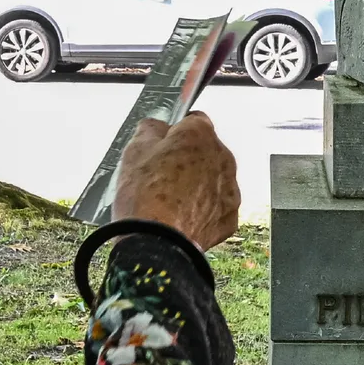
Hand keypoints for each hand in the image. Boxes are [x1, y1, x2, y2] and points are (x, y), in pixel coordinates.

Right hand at [113, 113, 239, 250]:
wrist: (156, 243)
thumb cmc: (144, 196)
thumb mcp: (134, 149)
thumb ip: (150, 129)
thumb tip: (156, 128)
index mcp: (200, 135)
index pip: (194, 120)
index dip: (176, 132)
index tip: (164, 145)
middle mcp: (222, 158)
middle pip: (205, 151)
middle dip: (188, 159)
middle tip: (161, 176)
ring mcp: (229, 190)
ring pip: (213, 179)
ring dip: (197, 184)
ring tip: (170, 201)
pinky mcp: (229, 218)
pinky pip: (216, 206)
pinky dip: (203, 210)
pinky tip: (181, 217)